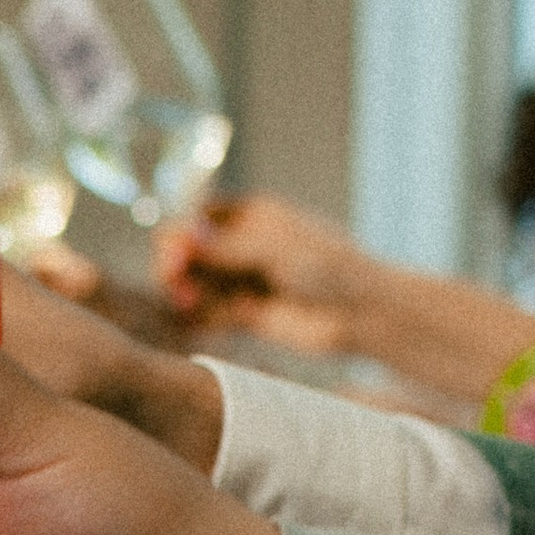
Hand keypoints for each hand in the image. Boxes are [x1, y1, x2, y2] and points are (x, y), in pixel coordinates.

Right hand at [153, 193, 373, 355]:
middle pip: (194, 252)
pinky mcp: (249, 315)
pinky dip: (198, 316)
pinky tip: (191, 319)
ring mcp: (246, 281)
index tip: (172, 250)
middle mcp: (245, 247)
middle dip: (178, 264)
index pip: (201, 217)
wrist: (361, 313)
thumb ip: (225, 248)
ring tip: (186, 301)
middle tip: (172, 280)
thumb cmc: (329, 267)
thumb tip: (180, 238)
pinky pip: (212, 313)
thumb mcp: (273, 250)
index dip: (181, 232)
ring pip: (200, 283)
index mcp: (255, 216)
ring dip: (186, 291)